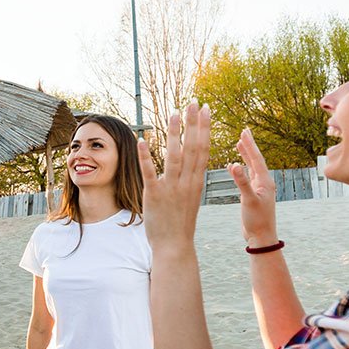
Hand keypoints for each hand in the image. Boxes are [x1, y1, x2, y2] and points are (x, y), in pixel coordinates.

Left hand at [138, 103, 211, 251]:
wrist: (174, 246)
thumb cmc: (180, 223)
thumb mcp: (190, 197)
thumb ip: (190, 179)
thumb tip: (191, 163)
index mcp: (196, 181)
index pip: (203, 148)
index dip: (204, 127)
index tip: (206, 109)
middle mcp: (187, 182)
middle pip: (193, 147)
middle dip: (194, 123)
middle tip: (194, 101)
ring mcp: (171, 188)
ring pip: (174, 156)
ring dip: (173, 133)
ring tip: (173, 113)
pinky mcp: (154, 195)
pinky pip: (150, 172)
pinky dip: (146, 156)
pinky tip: (143, 139)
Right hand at [228, 128, 278, 246]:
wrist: (261, 237)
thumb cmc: (257, 220)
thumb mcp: (249, 200)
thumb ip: (241, 182)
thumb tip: (234, 165)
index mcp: (265, 181)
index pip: (256, 159)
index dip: (250, 145)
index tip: (244, 132)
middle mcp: (264, 182)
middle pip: (255, 160)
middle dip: (249, 146)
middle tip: (244, 131)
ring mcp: (259, 188)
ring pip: (251, 167)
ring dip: (245, 155)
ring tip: (239, 144)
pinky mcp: (253, 195)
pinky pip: (247, 177)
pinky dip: (240, 169)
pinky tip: (233, 166)